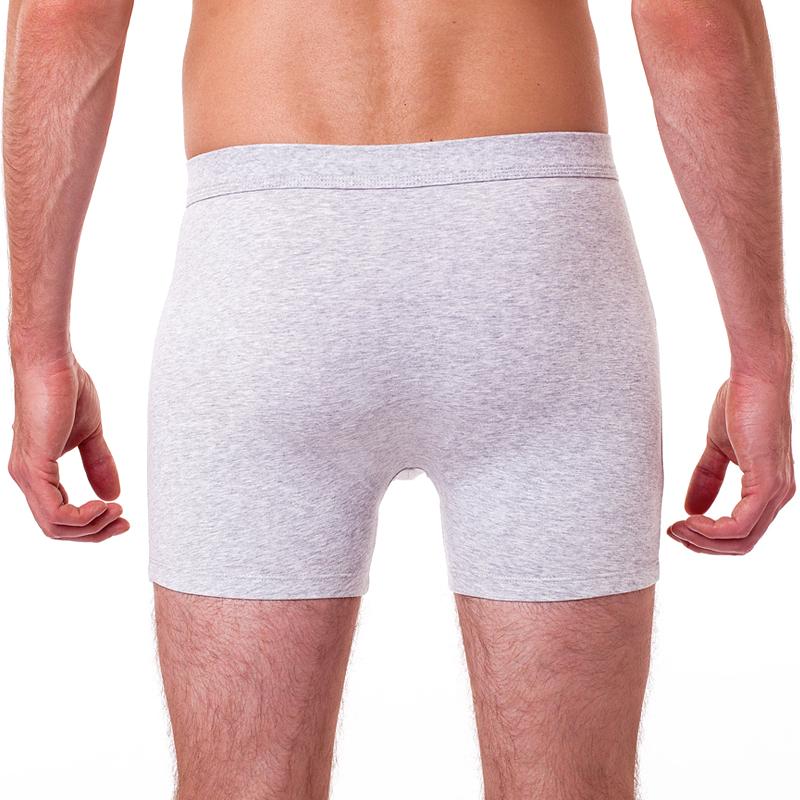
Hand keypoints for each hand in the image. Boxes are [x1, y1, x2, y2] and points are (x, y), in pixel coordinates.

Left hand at [8, 352, 129, 541]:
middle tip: (124, 524)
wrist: (52, 362)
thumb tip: (113, 493)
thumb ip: (98, 463)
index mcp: (38, 471)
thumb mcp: (90, 434)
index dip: (92, 523)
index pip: (59, 515)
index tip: (123, 516)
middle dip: (94, 533)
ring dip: (91, 526)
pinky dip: (82, 516)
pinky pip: (55, 511)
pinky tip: (103, 505)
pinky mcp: (34, 467)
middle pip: (56, 528)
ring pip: (54, 526)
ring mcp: (27, 475)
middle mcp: (27, 478)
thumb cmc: (66, 388)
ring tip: (116, 511)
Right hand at [668, 372, 794, 554]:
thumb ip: (707, 479)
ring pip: (742, 539)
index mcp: (769, 489)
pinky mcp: (767, 483)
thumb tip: (690, 508)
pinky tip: (690, 519)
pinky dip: (713, 529)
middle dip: (703, 545)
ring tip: (677, 528)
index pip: (742, 532)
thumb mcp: (718, 448)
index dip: (708, 537)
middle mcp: (778, 496)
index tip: (678, 528)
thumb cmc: (740, 404)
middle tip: (674, 533)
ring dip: (704, 539)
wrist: (753, 379)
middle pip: (742, 543)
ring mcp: (776, 491)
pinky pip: (741, 524)